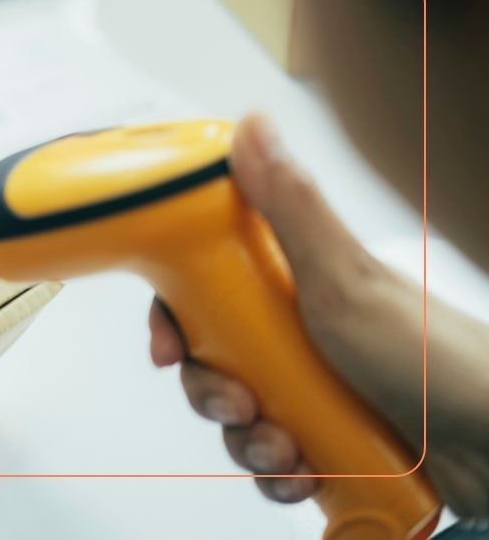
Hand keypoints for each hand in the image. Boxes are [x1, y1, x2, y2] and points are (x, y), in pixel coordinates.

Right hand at [148, 115, 488, 516]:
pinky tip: (306, 475)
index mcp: (295, 284)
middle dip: (214, 394)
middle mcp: (299, 332)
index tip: (170, 348)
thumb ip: (290, 207)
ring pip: (239, 416)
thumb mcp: (343, 279)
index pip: (205, 291)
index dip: (177, 319)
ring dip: (251, 444)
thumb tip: (251, 128)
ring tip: (288, 452)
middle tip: (242, 406)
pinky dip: (279, 474)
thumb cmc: (432, 358)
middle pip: (213, 360)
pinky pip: (272, 459)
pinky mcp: (326, 434)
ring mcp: (312, 385)